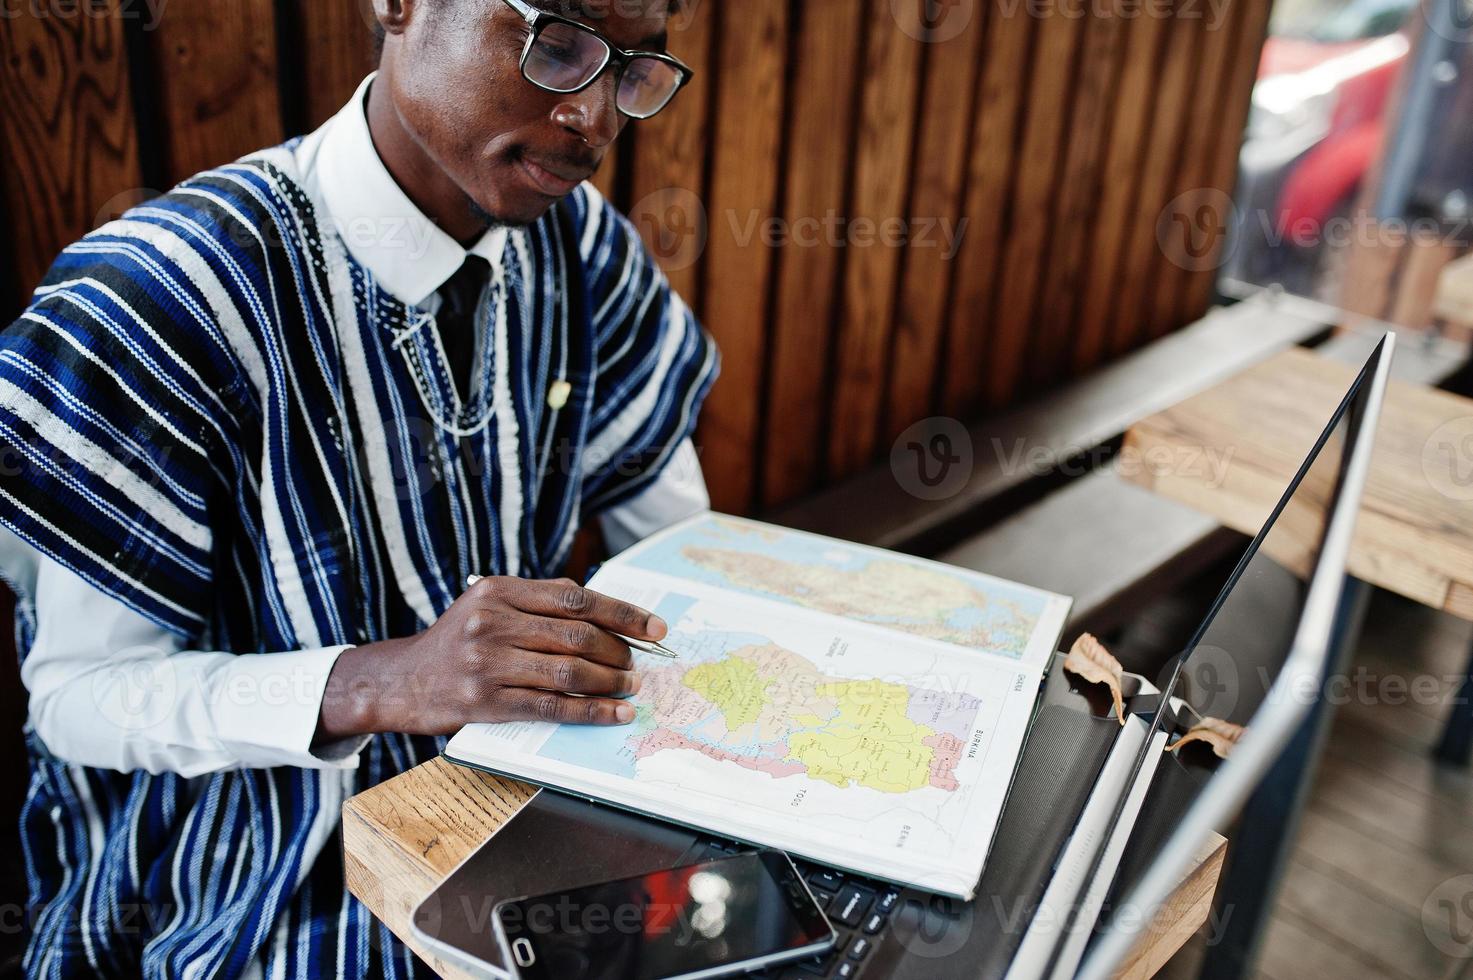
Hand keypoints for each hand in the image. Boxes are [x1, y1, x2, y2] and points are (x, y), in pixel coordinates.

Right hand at [317, 577, 666, 738]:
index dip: (622, 613)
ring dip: (610, 681)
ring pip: (568, 671)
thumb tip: (608, 614)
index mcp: (497, 590)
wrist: (401, 681)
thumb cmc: (458, 641)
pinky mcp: (485, 702)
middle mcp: (491, 622)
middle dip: (619, 651)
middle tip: (639, 664)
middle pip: (576, 634)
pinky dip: (591, 710)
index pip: (575, 597)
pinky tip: (615, 712)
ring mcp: (486, 663)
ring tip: (630, 686)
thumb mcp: (489, 605)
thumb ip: (539, 603)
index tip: (655, 627)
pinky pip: (551, 706)